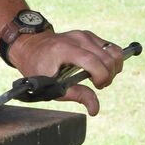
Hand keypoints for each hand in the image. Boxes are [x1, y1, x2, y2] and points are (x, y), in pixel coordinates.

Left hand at [7, 30, 121, 116]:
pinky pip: (111, 48)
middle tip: (97, 85)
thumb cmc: (38, 67)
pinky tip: (100, 69)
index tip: (97, 86)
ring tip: (100, 77)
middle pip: (108, 57)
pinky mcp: (90, 36)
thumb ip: (76, 95)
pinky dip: (111, 61)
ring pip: (114, 51)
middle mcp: (77, 39)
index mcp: (64, 49)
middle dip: (108, 76)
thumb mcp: (50, 85)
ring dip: (113, 68)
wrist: (31, 46)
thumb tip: (95, 109)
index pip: (92, 61)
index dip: (101, 76)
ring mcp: (85, 35)